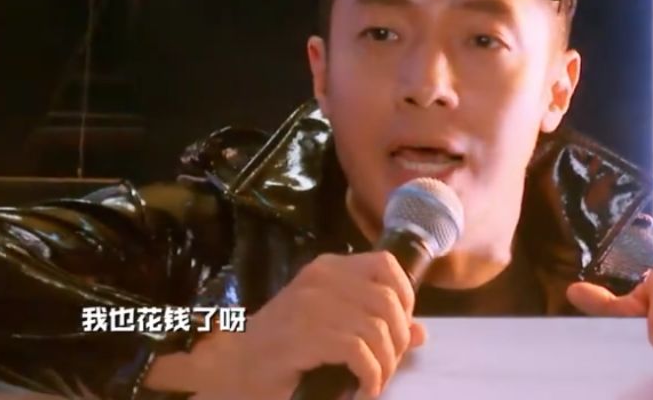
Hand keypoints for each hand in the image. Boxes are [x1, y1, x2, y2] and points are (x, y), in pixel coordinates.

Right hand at [179, 252, 425, 399]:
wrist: (231, 371)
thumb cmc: (282, 351)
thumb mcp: (332, 328)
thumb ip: (374, 324)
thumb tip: (420, 332)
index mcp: (328, 269)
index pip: (387, 265)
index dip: (405, 299)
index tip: (399, 331)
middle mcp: (321, 278)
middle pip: (388, 301)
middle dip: (397, 342)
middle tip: (385, 368)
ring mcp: (311, 304)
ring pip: (377, 329)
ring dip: (384, 365)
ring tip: (372, 383)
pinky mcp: (305, 334)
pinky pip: (359, 351)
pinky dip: (369, 376)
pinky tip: (361, 390)